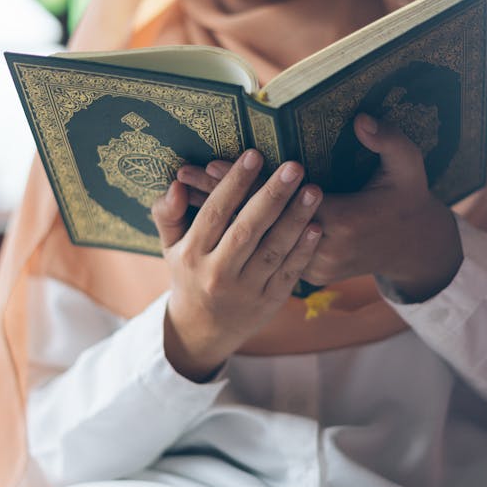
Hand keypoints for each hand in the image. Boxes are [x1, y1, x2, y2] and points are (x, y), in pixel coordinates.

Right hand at [151, 150, 322, 381]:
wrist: (202, 331)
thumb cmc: (189, 275)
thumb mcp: (169, 247)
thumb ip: (168, 214)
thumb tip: (176, 184)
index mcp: (191, 255)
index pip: (214, 213)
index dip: (234, 184)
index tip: (254, 155)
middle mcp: (217, 273)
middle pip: (246, 230)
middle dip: (271, 196)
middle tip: (293, 166)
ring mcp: (245, 290)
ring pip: (272, 251)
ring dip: (295, 219)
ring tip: (313, 190)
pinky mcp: (269, 302)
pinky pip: (288, 273)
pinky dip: (303, 251)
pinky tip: (317, 227)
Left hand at [177, 114, 462, 301]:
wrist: (413, 248)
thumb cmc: (407, 199)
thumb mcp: (408, 166)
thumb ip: (389, 141)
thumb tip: (363, 118)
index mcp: (344, 221)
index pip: (285, 200)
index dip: (250, 182)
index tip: (216, 162)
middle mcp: (322, 248)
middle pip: (261, 223)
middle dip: (220, 197)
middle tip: (184, 174)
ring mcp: (313, 266)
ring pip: (258, 242)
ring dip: (223, 220)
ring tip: (185, 194)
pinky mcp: (307, 274)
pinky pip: (266, 254)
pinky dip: (239, 235)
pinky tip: (210, 219)